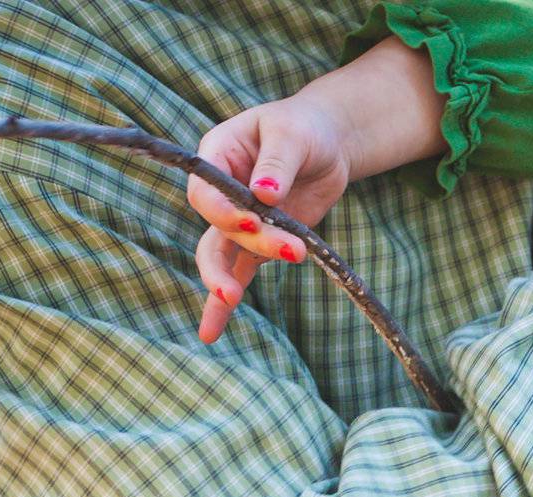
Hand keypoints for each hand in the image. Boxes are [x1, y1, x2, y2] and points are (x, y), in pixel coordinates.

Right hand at [186, 98, 353, 343]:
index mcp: (217, 156)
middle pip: (214, 231)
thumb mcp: (292, 134)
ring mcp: (237, 221)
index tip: (252, 220)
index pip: (205, 192)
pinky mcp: (258, 244)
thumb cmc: (304, 128)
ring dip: (238, 277)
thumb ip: (277, 164)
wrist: (326, 144)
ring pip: (226, 256)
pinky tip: (210, 332)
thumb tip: (263, 194)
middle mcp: (220, 193)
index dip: (223, 212)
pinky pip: (240, 273)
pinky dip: (224, 304)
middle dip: (226, 257)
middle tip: (240, 281)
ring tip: (263, 278)